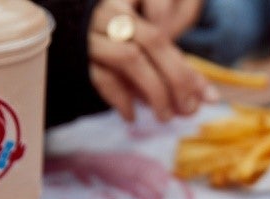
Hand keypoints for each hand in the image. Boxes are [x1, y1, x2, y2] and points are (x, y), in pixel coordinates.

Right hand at [87, 0, 215, 122]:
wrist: (58, 42)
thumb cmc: (110, 48)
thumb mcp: (142, 52)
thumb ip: (175, 68)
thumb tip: (211, 98)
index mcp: (129, 7)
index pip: (167, 36)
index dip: (188, 68)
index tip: (209, 97)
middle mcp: (111, 15)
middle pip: (153, 42)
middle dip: (177, 79)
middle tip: (188, 110)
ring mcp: (91, 36)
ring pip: (129, 58)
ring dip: (154, 91)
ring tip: (165, 116)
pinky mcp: (75, 59)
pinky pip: (102, 77)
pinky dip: (121, 99)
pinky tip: (132, 116)